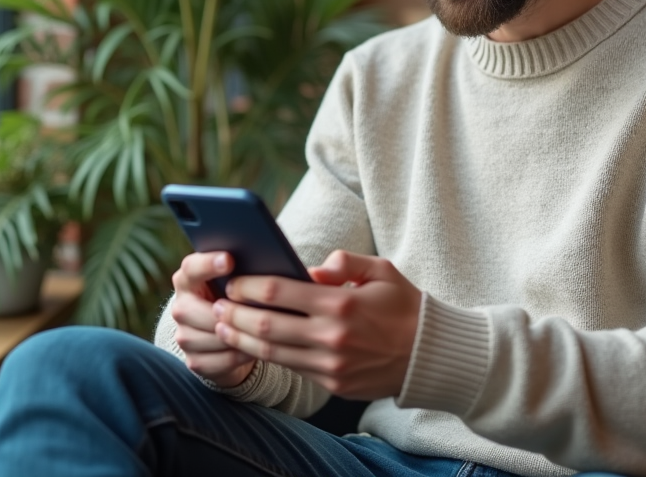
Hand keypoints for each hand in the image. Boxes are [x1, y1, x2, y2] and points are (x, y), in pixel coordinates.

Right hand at [169, 252, 256, 387]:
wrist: (230, 334)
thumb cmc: (237, 298)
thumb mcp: (236, 280)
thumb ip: (240, 270)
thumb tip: (266, 260)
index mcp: (188, 280)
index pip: (190, 268)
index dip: (207, 264)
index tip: (229, 259)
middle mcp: (180, 307)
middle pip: (194, 309)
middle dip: (226, 310)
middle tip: (254, 308)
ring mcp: (184, 336)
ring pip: (211, 337)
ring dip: (238, 335)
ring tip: (262, 329)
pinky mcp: (194, 361)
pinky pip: (220, 360)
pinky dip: (241, 355)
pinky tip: (256, 348)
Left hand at [213, 250, 421, 399]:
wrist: (430, 355)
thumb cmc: (404, 306)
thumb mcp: (380, 270)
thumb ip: (344, 262)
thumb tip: (310, 269)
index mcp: (342, 303)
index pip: (279, 293)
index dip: (248, 287)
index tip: (232, 281)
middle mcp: (333, 336)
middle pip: (267, 327)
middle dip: (234, 315)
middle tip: (215, 305)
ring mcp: (331, 364)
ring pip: (273, 353)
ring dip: (242, 340)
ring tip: (223, 326)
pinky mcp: (333, 383)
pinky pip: (291, 368)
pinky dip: (266, 356)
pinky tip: (252, 345)